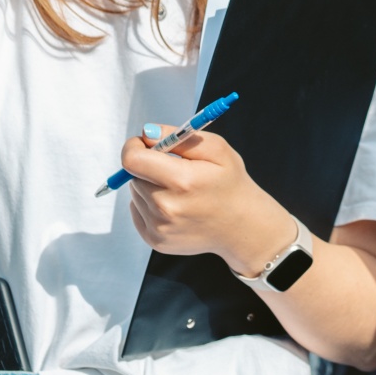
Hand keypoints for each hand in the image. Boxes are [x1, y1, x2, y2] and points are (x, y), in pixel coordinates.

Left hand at [120, 125, 292, 270]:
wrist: (242, 227)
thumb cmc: (230, 184)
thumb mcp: (216, 149)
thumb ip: (178, 137)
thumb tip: (146, 134)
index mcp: (182, 181)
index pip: (133, 160)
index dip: (134, 147)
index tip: (144, 144)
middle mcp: (166, 208)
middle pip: (133, 175)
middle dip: (148, 167)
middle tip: (173, 170)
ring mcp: (159, 228)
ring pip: (136, 193)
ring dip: (150, 186)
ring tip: (179, 192)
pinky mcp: (155, 240)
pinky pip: (137, 211)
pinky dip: (149, 205)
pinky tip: (174, 207)